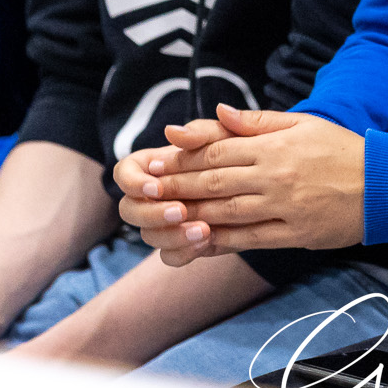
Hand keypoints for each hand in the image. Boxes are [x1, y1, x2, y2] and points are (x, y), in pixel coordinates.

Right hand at [111, 119, 231, 264]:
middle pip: (129, 210)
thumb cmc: (239, 150)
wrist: (263, 184)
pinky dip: (184, 252)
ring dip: (171, 235)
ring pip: (148, 236)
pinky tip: (207, 242)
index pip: (124, 174)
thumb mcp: (225, 137)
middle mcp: (151, 197)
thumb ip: (201, 132)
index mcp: (151, 166)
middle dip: (152, 213)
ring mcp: (163, 223)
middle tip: (180, 211)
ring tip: (203, 230)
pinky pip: (170, 256)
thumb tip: (172, 131)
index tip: (157, 186)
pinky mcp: (180, 244)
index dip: (133, 182)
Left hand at [117, 105, 363, 258]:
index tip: (157, 161)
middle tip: (147, 190)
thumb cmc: (342, 149)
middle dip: (178, 186)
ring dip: (192, 214)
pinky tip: (199, 242)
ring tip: (163, 215)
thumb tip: (218, 112)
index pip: (219, 150)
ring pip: (227, 211)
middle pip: (215, 181)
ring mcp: (283, 207)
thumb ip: (257, 122)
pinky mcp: (294, 234)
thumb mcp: (303, 123)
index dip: (185, 157)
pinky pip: (250, 239)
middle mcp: (274, 176)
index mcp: (274, 146)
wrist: (385, 185)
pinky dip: (222, 241)